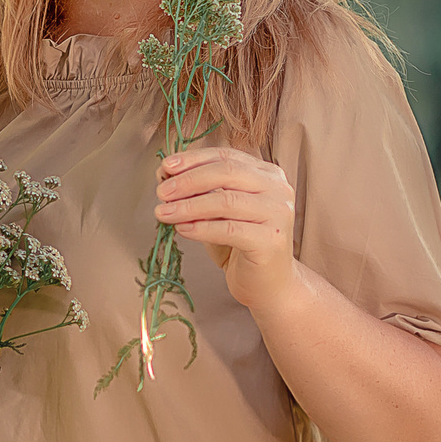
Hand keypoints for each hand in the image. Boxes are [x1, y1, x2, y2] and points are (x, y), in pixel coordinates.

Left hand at [155, 145, 298, 309]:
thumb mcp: (219, 211)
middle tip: (162, 192)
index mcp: (267, 174)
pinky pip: (229, 229)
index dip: (194, 160)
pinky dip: (201, 228)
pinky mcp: (271, 241)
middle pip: (227, 173)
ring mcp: (278, 214)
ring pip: (226, 201)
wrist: (268, 285)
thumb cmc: (241, 245)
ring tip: (163, 212)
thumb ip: (201, 191)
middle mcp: (278, 190)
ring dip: (188, 205)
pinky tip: (181, 229)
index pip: (227, 156)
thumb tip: (164, 175)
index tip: (165, 166)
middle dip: (189, 180)